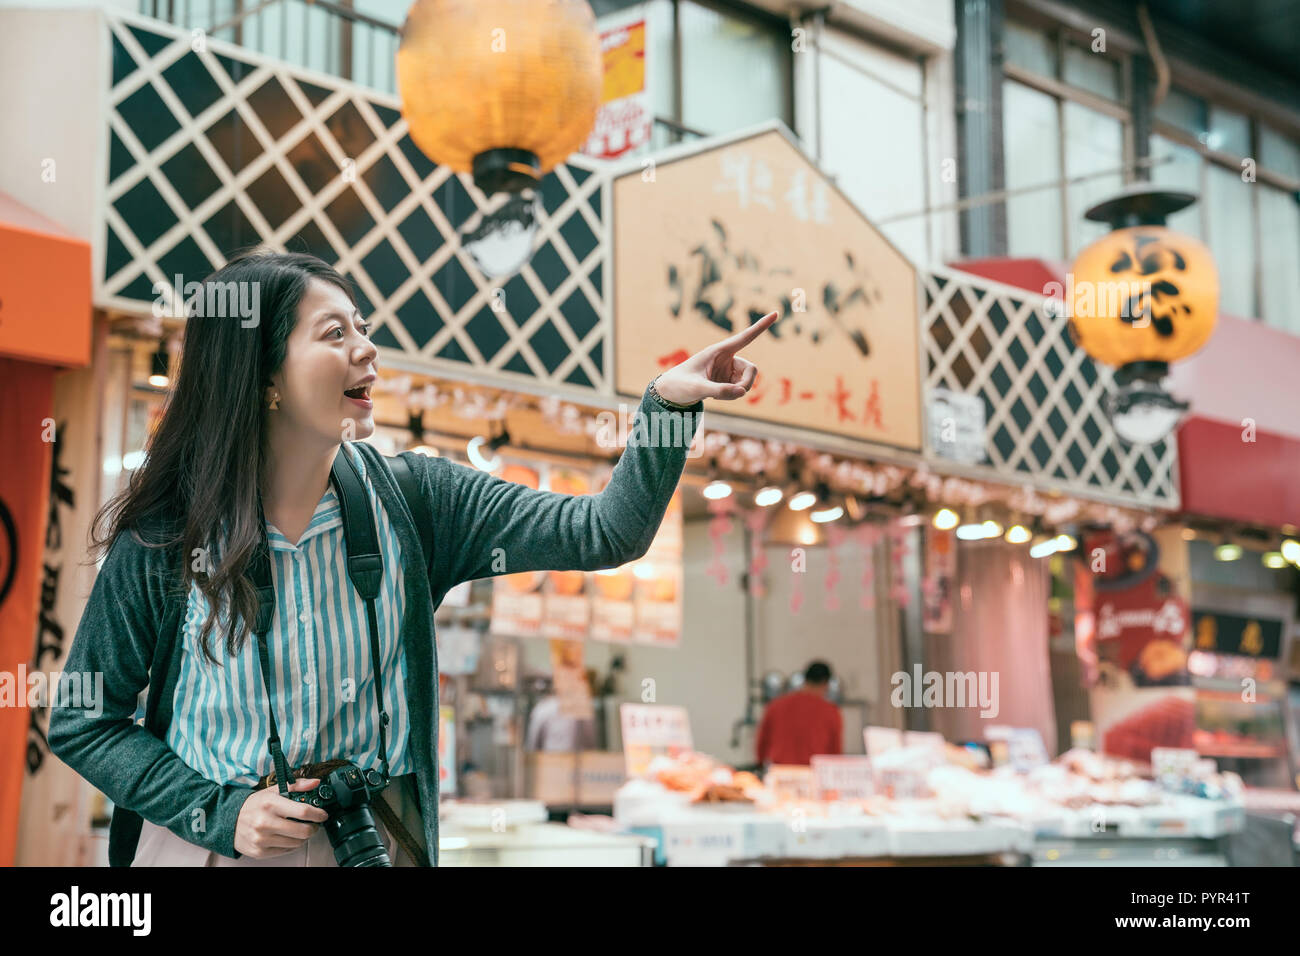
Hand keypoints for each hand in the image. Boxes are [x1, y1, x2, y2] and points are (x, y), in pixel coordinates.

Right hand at [233, 776, 328, 858]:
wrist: (229, 821)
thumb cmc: (255, 805)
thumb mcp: (273, 791)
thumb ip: (296, 785)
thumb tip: (315, 783)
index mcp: (270, 804)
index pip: (303, 811)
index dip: (318, 814)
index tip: (323, 815)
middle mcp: (265, 822)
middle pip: (302, 831)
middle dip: (314, 828)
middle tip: (314, 825)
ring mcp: (262, 839)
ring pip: (296, 843)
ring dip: (304, 837)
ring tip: (301, 830)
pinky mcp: (259, 852)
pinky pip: (286, 851)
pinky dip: (292, 845)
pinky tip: (289, 837)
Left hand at [654, 310, 778, 404]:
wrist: (671, 392)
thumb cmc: (680, 384)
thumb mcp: (696, 389)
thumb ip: (718, 391)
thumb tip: (742, 392)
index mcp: (719, 350)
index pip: (745, 337)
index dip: (761, 326)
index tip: (776, 313)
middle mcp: (727, 358)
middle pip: (752, 369)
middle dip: (747, 384)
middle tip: (735, 394)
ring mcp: (728, 370)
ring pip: (747, 382)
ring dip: (737, 392)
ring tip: (717, 396)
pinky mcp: (727, 381)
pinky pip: (740, 390)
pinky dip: (732, 396)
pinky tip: (716, 396)